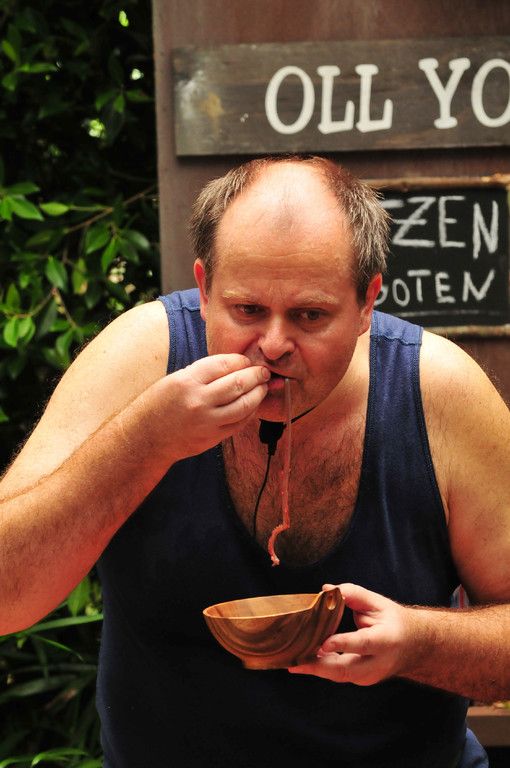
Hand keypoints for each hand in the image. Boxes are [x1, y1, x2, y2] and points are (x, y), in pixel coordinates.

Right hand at [149, 353, 269, 458]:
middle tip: (263, 372)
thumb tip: (235, 364)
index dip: (241, 361)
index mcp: (187, 381)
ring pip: (245, 405)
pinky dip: (251, 411)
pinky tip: (253, 404)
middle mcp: (198, 401)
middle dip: (256, 375)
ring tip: (263, 387)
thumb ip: (204, 372)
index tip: (247, 361)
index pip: (224, 364)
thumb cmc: (159, 404)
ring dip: (259, 393)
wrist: (146, 438)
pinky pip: (240, 422)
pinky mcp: (213, 437)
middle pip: (238, 383)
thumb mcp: (175, 380)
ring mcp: (207, 422)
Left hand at [288, 583, 409, 685]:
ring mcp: (370, 675)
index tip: (323, 644)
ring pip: (339, 675)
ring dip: (315, 670)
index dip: (342, 644)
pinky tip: (301, 662)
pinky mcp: (361, 680)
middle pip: (347, 669)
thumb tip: (326, 590)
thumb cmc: (393, 621)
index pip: (363, 643)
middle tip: (295, 662)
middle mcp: (378, 663)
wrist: (414, 646)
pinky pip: (338, 675)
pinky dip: (320, 669)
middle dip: (320, 668)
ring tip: (291, 662)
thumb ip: (353, 594)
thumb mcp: (378, 603)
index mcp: (386, 639)